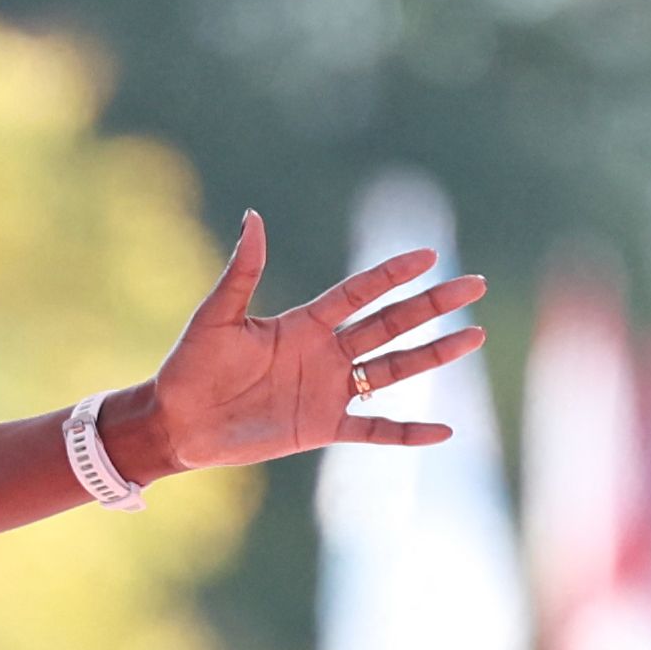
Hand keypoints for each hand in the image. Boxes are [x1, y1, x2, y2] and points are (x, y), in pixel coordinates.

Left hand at [123, 214, 485, 478]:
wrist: (177, 422)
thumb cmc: (189, 366)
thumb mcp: (217, 316)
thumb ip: (242, 271)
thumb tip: (253, 217)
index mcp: (303, 324)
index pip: (359, 293)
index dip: (392, 274)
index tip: (429, 256)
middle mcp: (324, 353)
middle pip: (389, 324)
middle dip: (431, 305)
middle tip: (473, 285)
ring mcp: (327, 390)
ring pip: (392, 369)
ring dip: (433, 354)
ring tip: (474, 336)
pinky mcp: (322, 427)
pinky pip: (374, 429)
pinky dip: (406, 432)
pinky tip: (442, 431)